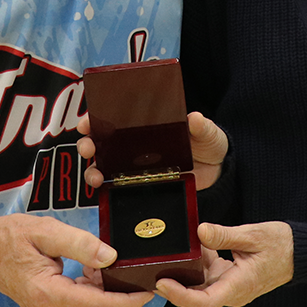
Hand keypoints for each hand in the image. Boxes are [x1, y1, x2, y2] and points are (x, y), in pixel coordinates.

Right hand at [0, 212, 153, 306]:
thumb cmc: (8, 237)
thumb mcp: (46, 231)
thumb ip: (81, 244)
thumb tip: (111, 256)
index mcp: (48, 294)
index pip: (98, 304)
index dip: (127, 299)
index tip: (149, 291)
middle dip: (119, 291)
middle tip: (136, 270)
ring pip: (90, 306)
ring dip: (104, 287)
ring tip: (107, 262)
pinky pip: (79, 302)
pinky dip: (91, 287)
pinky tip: (92, 268)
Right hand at [77, 112, 227, 190]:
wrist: (218, 172)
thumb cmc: (209, 144)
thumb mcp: (207, 131)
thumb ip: (201, 126)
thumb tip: (194, 118)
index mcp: (147, 126)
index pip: (115, 118)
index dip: (96, 118)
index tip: (87, 121)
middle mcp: (135, 145)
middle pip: (102, 142)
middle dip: (87, 143)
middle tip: (87, 147)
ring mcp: (136, 166)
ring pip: (104, 166)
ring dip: (92, 170)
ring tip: (94, 176)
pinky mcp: (141, 185)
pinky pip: (118, 187)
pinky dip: (106, 188)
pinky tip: (103, 188)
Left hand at [155, 221, 293, 306]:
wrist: (298, 252)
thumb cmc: (282, 246)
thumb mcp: (253, 234)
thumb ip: (225, 234)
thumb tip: (200, 231)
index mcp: (239, 286)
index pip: (205, 302)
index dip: (181, 296)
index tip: (163, 284)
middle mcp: (232, 291)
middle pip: (197, 297)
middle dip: (175, 285)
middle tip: (155, 268)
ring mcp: (230, 287)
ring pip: (200, 286)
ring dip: (187, 272)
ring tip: (175, 254)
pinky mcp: (229, 279)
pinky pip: (208, 275)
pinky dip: (199, 263)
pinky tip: (197, 246)